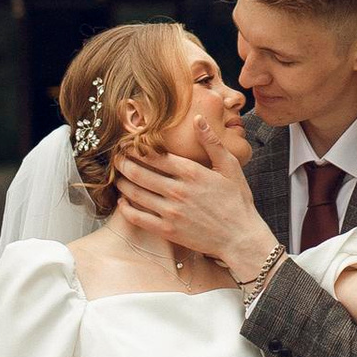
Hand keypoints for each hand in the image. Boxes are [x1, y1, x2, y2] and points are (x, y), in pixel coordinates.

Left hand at [112, 123, 272, 276]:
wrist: (240, 237)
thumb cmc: (237, 201)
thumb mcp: (230, 167)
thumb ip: (212, 142)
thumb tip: (197, 118)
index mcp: (191, 172)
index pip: (154, 155)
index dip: (135, 147)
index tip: (127, 143)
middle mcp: (178, 191)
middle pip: (139, 172)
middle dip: (123, 163)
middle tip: (115, 158)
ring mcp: (171, 212)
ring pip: (135, 194)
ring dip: (122, 183)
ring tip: (117, 177)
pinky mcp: (168, 231)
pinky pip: (139, 218)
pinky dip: (126, 208)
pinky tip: (123, 202)